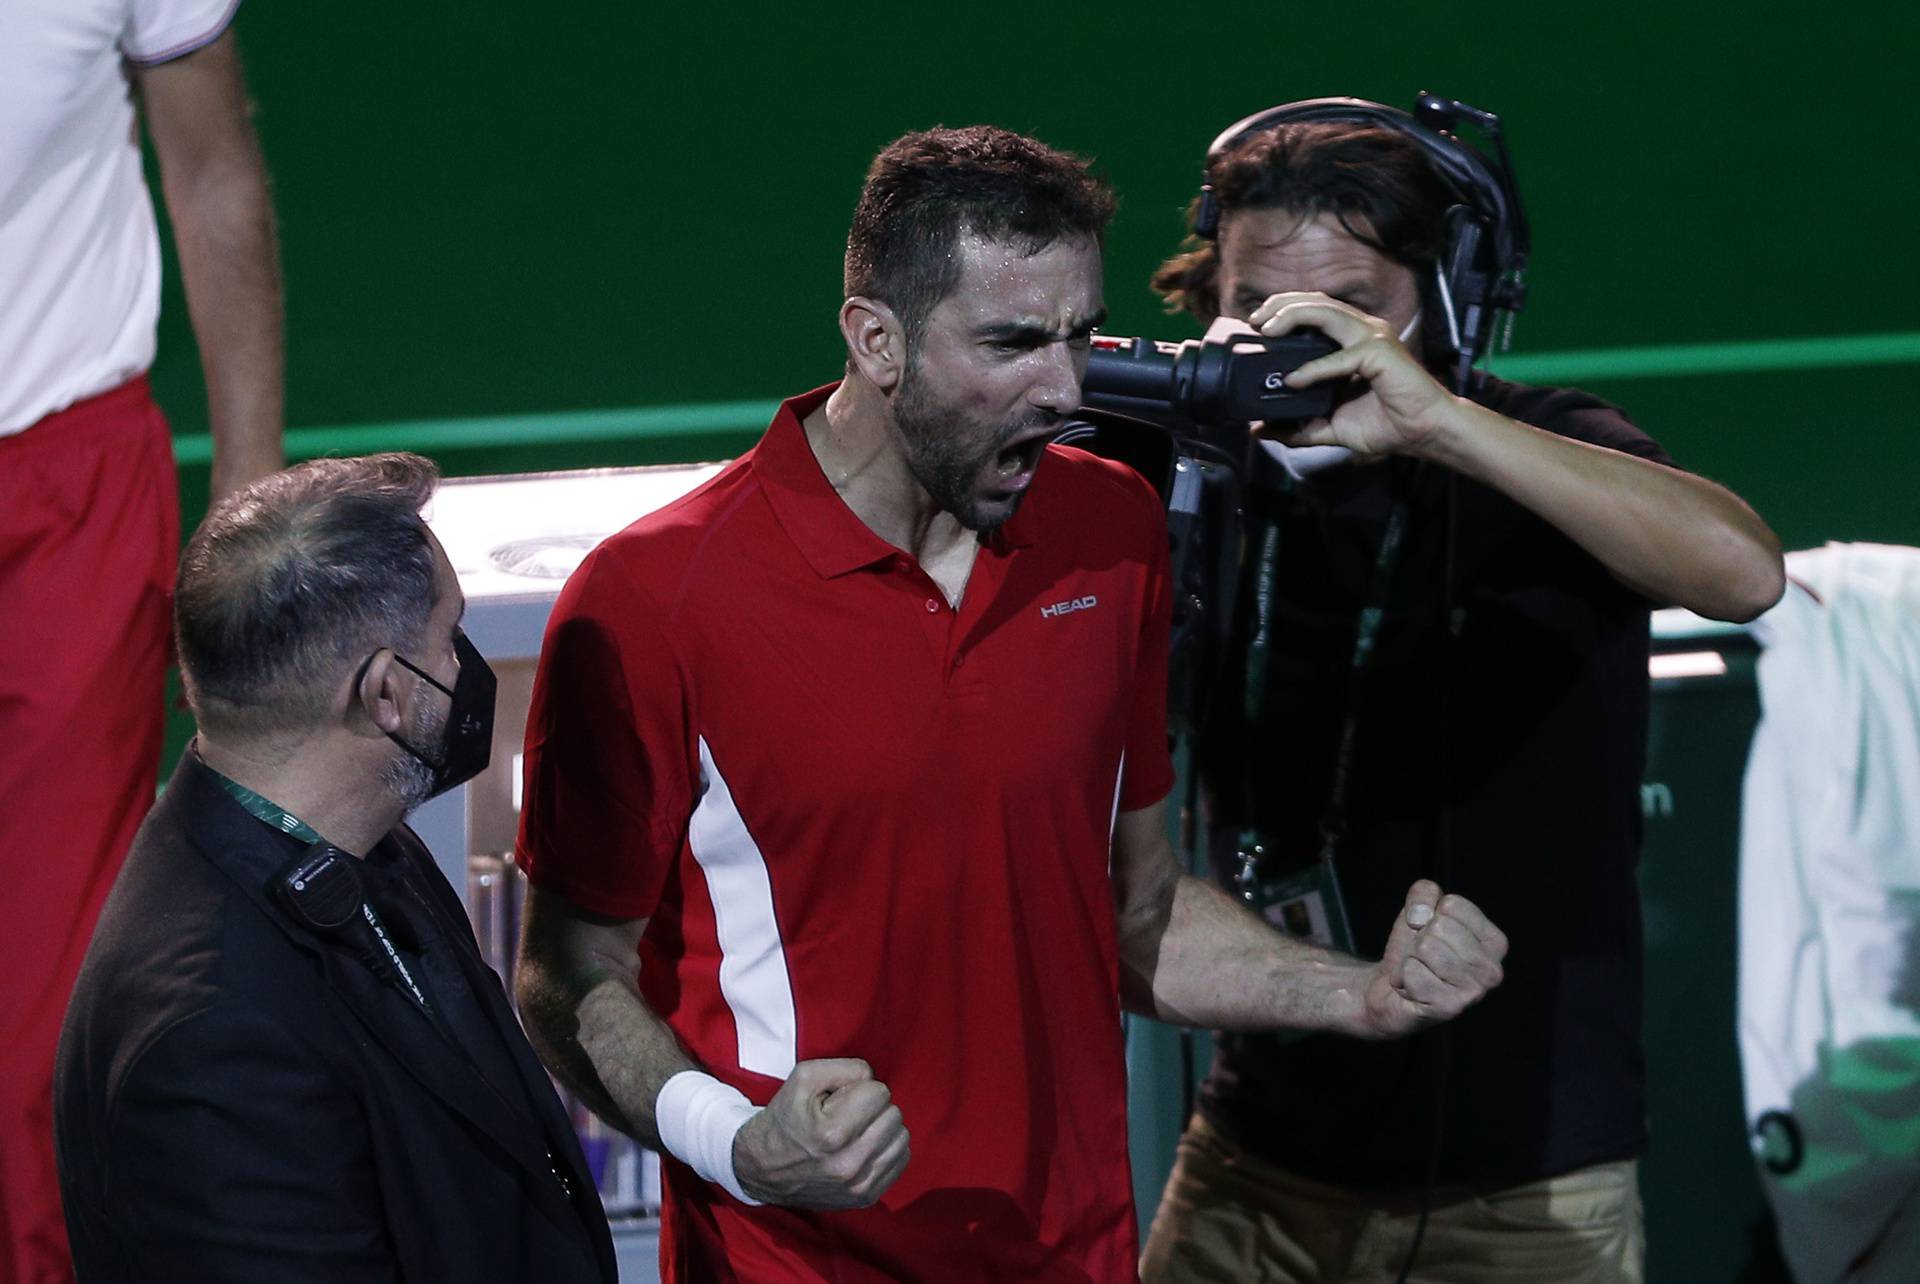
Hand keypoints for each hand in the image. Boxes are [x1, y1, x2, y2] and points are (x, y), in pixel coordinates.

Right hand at [731, 1058, 909, 1209]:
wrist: (761, 1170)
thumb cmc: (784, 1119)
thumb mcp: (803, 1078)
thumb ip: (845, 1069)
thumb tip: (874, 1080)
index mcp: (832, 1133)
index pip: (880, 1093)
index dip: (860, 1089)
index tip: (839, 1100)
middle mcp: (849, 1164)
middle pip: (894, 1115)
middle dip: (873, 1108)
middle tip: (847, 1115)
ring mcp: (859, 1186)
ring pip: (902, 1138)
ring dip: (882, 1128)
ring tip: (856, 1131)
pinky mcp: (866, 1198)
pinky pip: (900, 1161)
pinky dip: (886, 1149)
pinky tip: (864, 1147)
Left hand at [1250, 292, 1459, 457]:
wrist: (1423, 432)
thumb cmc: (1387, 423)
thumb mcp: (1330, 426)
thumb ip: (1296, 427)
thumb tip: (1260, 431)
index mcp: (1351, 338)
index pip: (1313, 309)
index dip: (1283, 310)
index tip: (1255, 326)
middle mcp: (1361, 330)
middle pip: (1315, 300)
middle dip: (1280, 304)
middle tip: (1254, 320)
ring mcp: (1372, 337)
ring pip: (1325, 312)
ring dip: (1291, 316)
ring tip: (1267, 331)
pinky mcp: (1380, 353)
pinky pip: (1339, 356)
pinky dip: (1313, 368)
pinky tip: (1294, 380)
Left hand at [1362, 880, 1507, 1037]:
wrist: (1390, 990)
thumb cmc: (1414, 949)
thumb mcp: (1419, 910)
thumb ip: (1424, 893)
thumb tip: (1421, 916)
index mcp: (1494, 942)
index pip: (1453, 905)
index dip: (1430, 915)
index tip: (1430, 934)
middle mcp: (1491, 969)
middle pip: (1439, 927)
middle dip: (1419, 938)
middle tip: (1422, 958)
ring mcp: (1473, 991)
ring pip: (1425, 947)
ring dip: (1410, 957)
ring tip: (1418, 971)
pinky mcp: (1449, 1007)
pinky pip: (1412, 971)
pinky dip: (1402, 976)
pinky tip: (1412, 989)